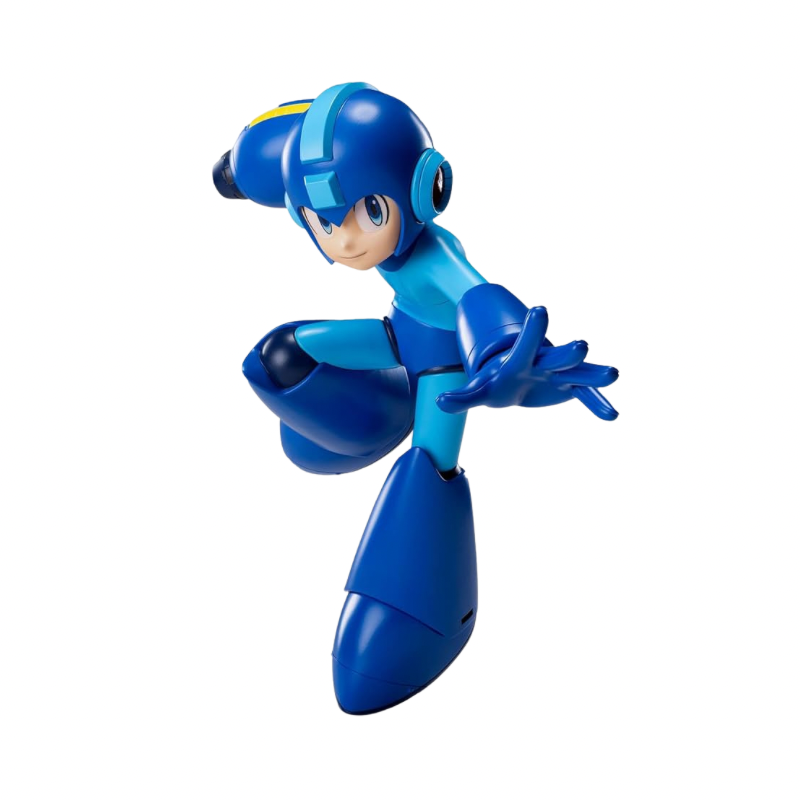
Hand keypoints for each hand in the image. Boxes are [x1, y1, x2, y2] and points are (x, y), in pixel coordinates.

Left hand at [436, 306, 618, 419]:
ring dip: (595, 374)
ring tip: (613, 374)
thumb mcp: (478, 391)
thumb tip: (439, 403)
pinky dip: (597, 404)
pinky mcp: (569, 388)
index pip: (525, 343)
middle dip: (568, 352)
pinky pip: (586, 396)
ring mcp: (559, 374)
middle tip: (582, 344)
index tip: (541, 308)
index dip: (532, 329)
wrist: (515, 383)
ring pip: (580, 372)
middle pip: (557, 355)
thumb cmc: (494, 381)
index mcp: (519, 357)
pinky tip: (612, 415)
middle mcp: (543, 361)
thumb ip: (461, 398)